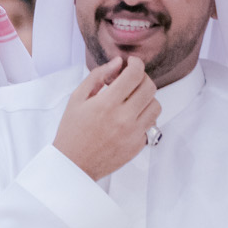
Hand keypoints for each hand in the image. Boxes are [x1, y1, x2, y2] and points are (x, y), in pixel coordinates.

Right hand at [52, 56, 160, 180]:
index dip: (136, 64)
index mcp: (106, 104)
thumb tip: (117, 63)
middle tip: (131, 81)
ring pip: (155, 105)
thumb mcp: (77, 98)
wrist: (74, 164)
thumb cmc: (72, 132)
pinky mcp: (138, 144)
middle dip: (142, 78)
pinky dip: (143, 117)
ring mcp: (133, 133)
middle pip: (150, 87)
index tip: (132, 63)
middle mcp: (123, 118)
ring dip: (146, 98)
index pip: (134, 75)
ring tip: (132, 100)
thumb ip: (97, 76)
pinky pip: (151, 124)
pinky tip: (129, 118)